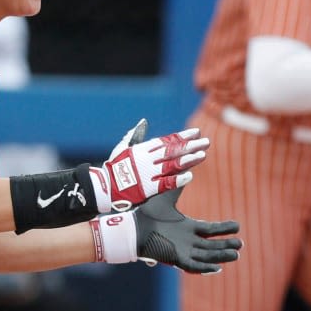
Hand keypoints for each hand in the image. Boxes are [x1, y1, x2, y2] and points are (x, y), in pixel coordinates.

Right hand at [87, 119, 209, 211]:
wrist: (105, 187)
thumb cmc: (114, 167)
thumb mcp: (122, 147)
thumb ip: (135, 135)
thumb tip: (143, 122)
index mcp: (143, 149)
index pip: (167, 140)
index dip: (183, 136)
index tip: (196, 132)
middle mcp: (148, 159)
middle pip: (173, 151)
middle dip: (190, 146)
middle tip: (206, 142)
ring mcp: (149, 173)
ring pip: (172, 165)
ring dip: (188, 160)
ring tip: (202, 155)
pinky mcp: (148, 188)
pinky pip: (165, 183)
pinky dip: (177, 180)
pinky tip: (189, 176)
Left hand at [132, 188, 241, 273]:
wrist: (132, 226)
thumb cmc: (146, 213)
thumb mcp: (166, 197)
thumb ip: (177, 184)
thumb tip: (186, 168)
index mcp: (186, 227)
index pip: (210, 229)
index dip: (224, 229)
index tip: (238, 225)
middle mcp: (187, 240)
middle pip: (211, 245)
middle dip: (226, 244)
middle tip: (241, 245)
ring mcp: (182, 250)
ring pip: (206, 255)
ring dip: (221, 255)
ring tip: (236, 255)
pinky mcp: (175, 258)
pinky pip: (193, 266)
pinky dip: (205, 267)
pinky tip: (218, 267)